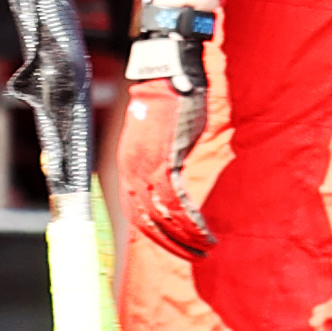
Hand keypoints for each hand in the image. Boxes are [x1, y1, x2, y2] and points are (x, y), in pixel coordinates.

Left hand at [123, 0, 225, 259]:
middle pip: (145, 220)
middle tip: (193, 255)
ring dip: (185, 237)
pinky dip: (192, 222)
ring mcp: (147, 166)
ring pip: (162, 216)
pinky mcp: (167, 159)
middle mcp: (130, 169)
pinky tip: (206, 233)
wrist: (165, 74)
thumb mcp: (154, 136)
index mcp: (125, 165)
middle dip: (169, 242)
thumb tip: (166, 177)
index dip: (154, 233)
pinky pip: (177, 202)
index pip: (134, 211)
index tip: (174, 246)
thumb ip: (156, 159)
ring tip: (205, 248)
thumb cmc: (164, 102)